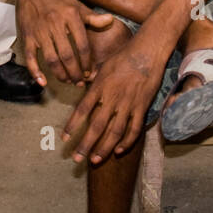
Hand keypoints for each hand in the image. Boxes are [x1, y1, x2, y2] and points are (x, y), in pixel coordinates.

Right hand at [17, 0, 113, 86]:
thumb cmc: (57, 0)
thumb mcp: (77, 5)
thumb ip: (93, 17)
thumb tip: (110, 20)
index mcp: (70, 17)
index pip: (82, 45)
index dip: (86, 62)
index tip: (88, 72)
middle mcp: (55, 25)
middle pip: (67, 56)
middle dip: (75, 73)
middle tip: (79, 82)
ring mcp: (40, 32)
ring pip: (51, 59)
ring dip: (60, 74)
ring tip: (67, 81)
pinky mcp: (27, 37)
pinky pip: (30, 57)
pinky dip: (35, 72)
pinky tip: (43, 82)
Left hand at [62, 39, 161, 164]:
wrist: (147, 52)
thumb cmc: (124, 56)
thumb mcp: (103, 65)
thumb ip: (93, 79)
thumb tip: (83, 84)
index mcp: (99, 87)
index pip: (82, 110)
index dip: (72, 125)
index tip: (65, 138)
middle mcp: (111, 98)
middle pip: (96, 126)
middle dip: (85, 145)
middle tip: (76, 159)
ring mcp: (127, 104)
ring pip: (114, 132)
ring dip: (103, 148)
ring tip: (94, 160)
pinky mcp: (141, 107)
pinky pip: (134, 129)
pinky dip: (126, 142)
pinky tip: (119, 150)